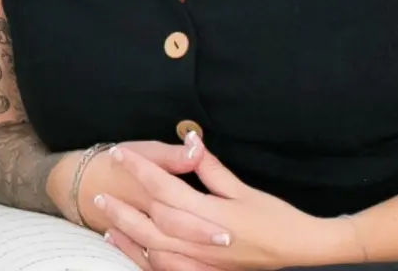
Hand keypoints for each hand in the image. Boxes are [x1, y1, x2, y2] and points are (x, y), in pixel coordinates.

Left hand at [95, 135, 356, 270]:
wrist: (299, 252)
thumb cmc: (276, 218)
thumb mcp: (244, 189)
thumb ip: (212, 169)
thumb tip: (191, 140)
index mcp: (211, 214)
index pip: (165, 188)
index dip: (141, 170)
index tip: (121, 155)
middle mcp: (202, 241)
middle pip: (152, 222)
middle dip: (123, 206)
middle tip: (98, 193)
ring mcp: (202, 263)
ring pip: (154, 251)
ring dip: (128, 237)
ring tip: (106, 223)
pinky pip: (168, 270)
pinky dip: (146, 260)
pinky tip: (134, 251)